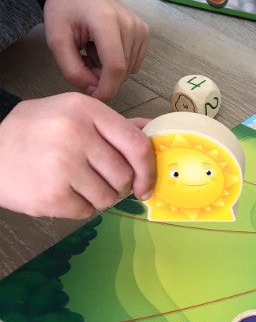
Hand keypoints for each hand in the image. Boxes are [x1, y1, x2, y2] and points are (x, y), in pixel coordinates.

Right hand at [0, 93, 154, 218]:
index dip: (148, 170)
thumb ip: (114, 125)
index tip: (145, 184)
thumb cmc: (36, 134)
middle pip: (124, 175)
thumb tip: (153, 130)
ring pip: (108, 197)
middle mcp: (74, 133)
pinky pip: (87, 212)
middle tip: (98, 182)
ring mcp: (61, 164)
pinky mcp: (51, 194)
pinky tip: (62, 193)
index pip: (136, 144)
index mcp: (85, 109)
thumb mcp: (73, 114)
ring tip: (77, 185)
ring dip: (99, 198)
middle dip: (118, 186)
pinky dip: (80, 208)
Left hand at [43, 0, 149, 101]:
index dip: (106, 88)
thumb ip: (72, 69)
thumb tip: (94, 90)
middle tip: (83, 60)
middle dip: (102, 77)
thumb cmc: (64, 8)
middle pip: (122, 71)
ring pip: (129, 70)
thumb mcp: (56, 39)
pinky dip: (119, 63)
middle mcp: (130, 25)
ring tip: (93, 51)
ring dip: (110, 70)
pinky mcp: (145, 33)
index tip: (94, 97)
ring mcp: (141, 29)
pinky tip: (105, 48)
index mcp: (107, 21)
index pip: (115, 66)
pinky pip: (134, 63)